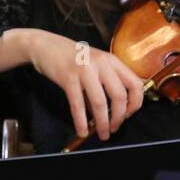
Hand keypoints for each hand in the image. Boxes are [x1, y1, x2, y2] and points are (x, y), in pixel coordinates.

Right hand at [25, 32, 144, 140]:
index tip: (128, 114)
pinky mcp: (68, 78)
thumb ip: (104, 83)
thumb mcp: (94, 65)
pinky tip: (82, 131)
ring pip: (100, 102)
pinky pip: (77, 105)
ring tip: (102, 134)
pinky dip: (81, 122)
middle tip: (114, 128)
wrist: (44, 45)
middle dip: (119, 117)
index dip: (135, 103)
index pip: (134, 84)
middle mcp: (101, 63)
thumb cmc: (71, 57)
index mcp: (111, 60)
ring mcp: (84, 70)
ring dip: (103, 123)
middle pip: (119, 95)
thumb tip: (111, 112)